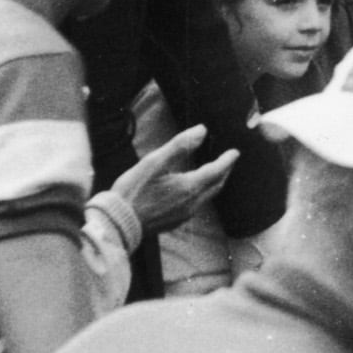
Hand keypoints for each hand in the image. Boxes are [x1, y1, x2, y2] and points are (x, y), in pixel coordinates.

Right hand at [110, 126, 239, 241]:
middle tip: (228, 161)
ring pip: (207, 197)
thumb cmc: (133, 190)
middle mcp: (191, 203)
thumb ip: (180, 145)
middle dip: (224, 172)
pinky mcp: (174, 222)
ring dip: (214, 183)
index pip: (216, 171)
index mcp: (189, 187)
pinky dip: (202, 194)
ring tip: (215, 173)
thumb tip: (202, 130)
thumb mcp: (154, 162)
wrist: (118, 222)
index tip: (235, 152)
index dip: (227, 160)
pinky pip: (196, 206)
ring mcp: (184, 215)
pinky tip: (194, 191)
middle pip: (216, 185)